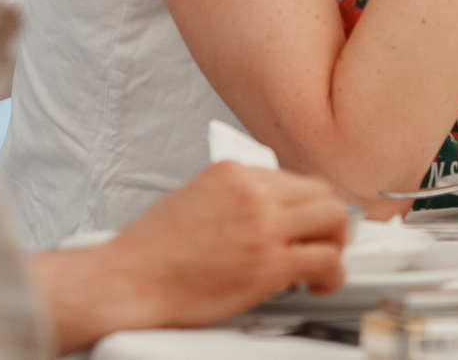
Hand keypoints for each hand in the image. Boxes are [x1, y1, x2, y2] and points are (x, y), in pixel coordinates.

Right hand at [100, 163, 347, 328]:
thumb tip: (261, 210)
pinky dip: (333, 275)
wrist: (122, 283)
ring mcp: (263, 226)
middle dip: (328, 220)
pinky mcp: (269, 263)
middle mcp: (253, 192)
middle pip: (321, 193)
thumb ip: (231, 199)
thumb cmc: (146, 253)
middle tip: (326, 241)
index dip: (305, 205)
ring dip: (336, 243)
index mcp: (233, 173)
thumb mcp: (191, 199)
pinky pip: (326, 260)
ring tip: (324, 262)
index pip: (293, 179)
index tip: (307, 222)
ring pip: (334, 219)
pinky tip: (319, 285)